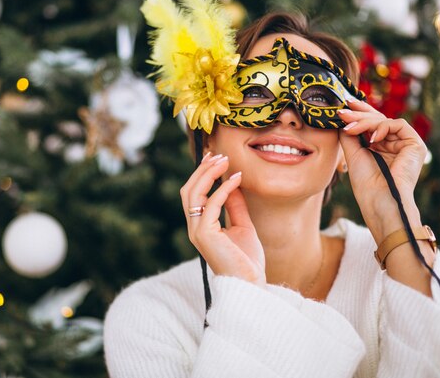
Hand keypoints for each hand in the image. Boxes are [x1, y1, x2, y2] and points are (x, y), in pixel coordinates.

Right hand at [180, 153, 265, 285]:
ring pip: (194, 193)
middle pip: (189, 190)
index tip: (215, 158)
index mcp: (200, 226)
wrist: (250, 284)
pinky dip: (223, 188)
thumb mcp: (243, 226)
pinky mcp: (205, 234)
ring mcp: (197, 231)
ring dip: (209, 173)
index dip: (202, 174)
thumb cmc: (247, 260)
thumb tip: (234, 182)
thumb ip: (235, 206)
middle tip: (218, 155)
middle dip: (202, 170)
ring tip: (224, 160)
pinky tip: (236, 179)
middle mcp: (194, 227)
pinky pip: (211, 203)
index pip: (193, 194)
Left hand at [337, 100, 425, 241]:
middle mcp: (396, 144)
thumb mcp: (353, 154)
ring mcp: (407, 144)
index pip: (371, 125)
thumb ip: (350, 135)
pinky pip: (397, 125)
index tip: (343, 106)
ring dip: (364, 122)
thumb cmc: (366, 184)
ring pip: (385, 121)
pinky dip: (381, 127)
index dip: (359, 114)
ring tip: (349, 128)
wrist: (380, 202)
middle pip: (378, 120)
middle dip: (359, 113)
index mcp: (382, 148)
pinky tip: (370, 138)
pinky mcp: (415, 145)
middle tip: (343, 110)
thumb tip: (342, 117)